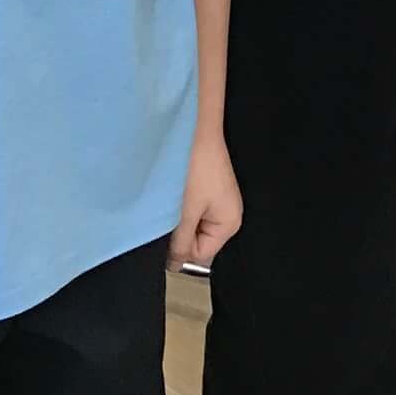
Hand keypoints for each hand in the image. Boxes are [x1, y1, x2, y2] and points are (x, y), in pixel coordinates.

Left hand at [171, 134, 241, 270]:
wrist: (198, 128)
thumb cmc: (196, 168)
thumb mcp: (187, 210)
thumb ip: (180, 240)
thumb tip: (173, 266)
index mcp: (229, 224)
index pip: (201, 254)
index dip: (181, 247)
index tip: (166, 230)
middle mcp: (228, 215)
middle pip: (198, 239)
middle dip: (180, 230)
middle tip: (167, 212)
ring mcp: (219, 201)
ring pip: (193, 223)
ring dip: (179, 216)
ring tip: (171, 199)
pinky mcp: (210, 188)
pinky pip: (194, 207)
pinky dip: (182, 203)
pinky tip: (176, 190)